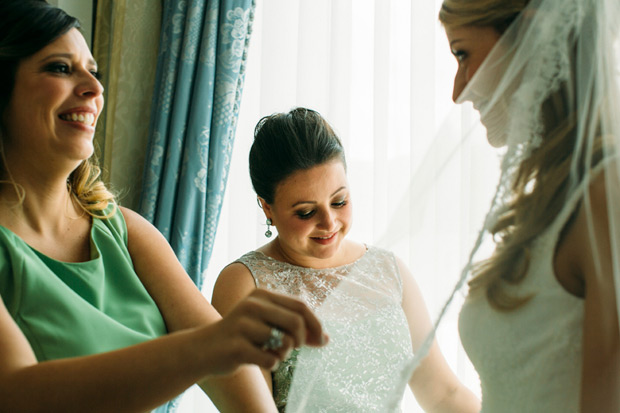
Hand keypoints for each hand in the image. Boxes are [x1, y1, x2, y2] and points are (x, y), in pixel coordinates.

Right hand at [201, 289, 327, 373]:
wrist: (203, 349)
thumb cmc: (242, 336)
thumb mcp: (267, 325)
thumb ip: (295, 329)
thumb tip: (326, 339)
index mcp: (261, 295)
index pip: (300, 306)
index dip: (316, 324)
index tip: (323, 340)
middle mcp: (252, 305)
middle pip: (296, 323)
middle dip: (301, 341)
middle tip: (293, 349)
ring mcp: (242, 325)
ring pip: (284, 342)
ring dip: (284, 354)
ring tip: (273, 353)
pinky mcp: (236, 347)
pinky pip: (270, 359)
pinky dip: (272, 363)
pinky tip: (260, 359)